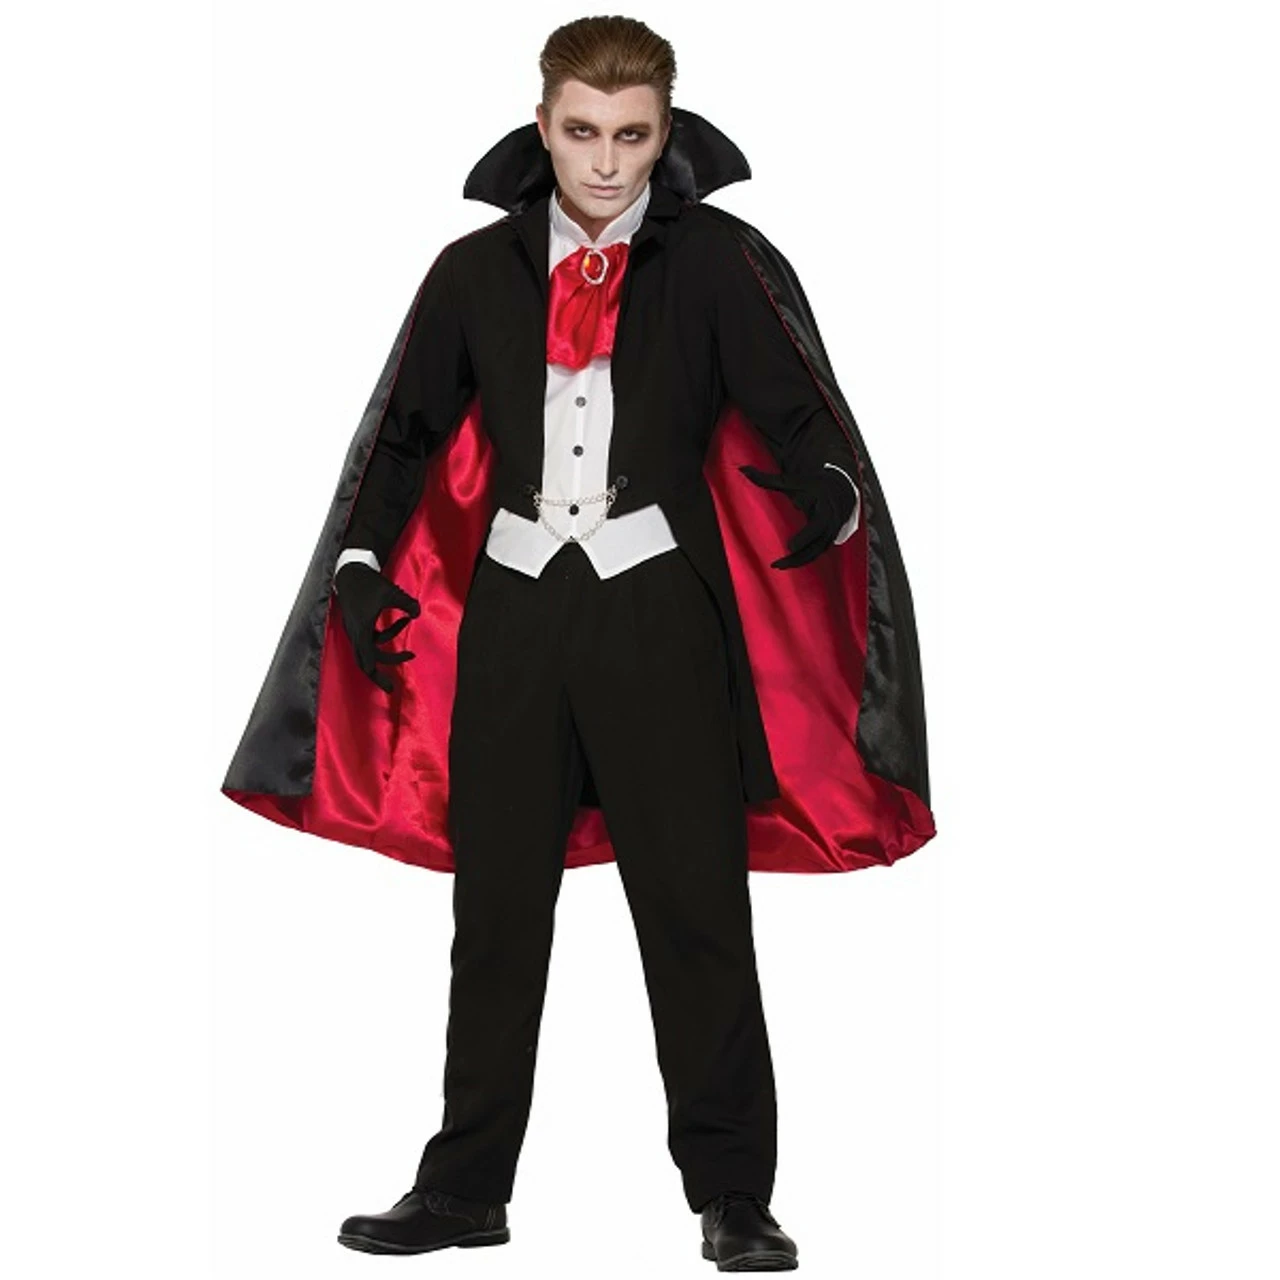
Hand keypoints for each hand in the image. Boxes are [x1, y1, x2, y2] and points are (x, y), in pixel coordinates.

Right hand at [333, 561, 420, 692]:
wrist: (350, 570)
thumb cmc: (368, 582)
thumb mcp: (391, 592)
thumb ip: (406, 603)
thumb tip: (418, 613)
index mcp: (361, 629)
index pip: (367, 658)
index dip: (378, 674)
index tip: (390, 686)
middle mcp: (355, 633)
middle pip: (364, 661)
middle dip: (378, 675)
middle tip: (392, 687)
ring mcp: (355, 629)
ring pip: (370, 650)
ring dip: (389, 652)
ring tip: (410, 654)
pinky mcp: (359, 623)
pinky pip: (374, 637)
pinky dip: (388, 634)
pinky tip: (404, 621)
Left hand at [738, 463, 856, 568]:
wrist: (839, 489)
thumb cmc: (811, 485)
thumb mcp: (791, 481)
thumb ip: (766, 479)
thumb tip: (742, 469)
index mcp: (824, 507)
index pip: (817, 526)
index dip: (805, 537)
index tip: (790, 546)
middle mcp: (830, 523)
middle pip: (816, 546)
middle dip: (798, 557)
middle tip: (778, 564)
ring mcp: (831, 534)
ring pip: (816, 553)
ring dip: (798, 562)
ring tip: (777, 566)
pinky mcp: (827, 541)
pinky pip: (815, 554)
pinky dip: (802, 561)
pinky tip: (786, 564)